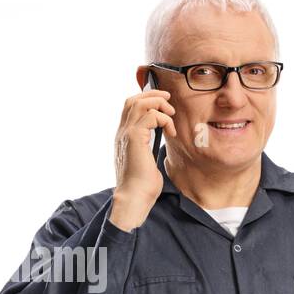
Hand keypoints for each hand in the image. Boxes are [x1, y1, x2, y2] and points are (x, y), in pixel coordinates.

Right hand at [110, 88, 174, 229]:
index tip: (163, 105)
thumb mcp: (146, 161)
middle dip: (152, 95)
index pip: (129, 109)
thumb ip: (148, 148)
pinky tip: (170, 132)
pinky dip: (165, 119)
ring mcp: (126, 134)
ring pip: (140, 102)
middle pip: (132, 100)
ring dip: (159, 104)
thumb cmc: (142, 186)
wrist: (134, 197)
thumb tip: (160, 142)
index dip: (146, 100)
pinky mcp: (134, 137)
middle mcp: (122, 133)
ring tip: (171, 114)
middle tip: (168, 100)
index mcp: (123, 138)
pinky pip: (151, 115)